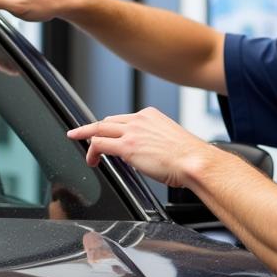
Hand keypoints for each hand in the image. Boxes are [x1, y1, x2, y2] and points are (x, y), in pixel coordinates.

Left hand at [68, 107, 215, 186]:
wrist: (194, 161)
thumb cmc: (188, 156)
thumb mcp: (169, 140)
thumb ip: (153, 141)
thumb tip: (145, 152)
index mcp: (150, 116)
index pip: (123, 119)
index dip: (111, 128)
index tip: (106, 133)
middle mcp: (139, 120)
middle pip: (107, 121)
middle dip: (94, 129)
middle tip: (84, 136)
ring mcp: (132, 132)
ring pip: (98, 129)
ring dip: (87, 138)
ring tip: (82, 148)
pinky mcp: (126, 147)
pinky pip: (99, 144)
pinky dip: (91, 151)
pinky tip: (92, 160)